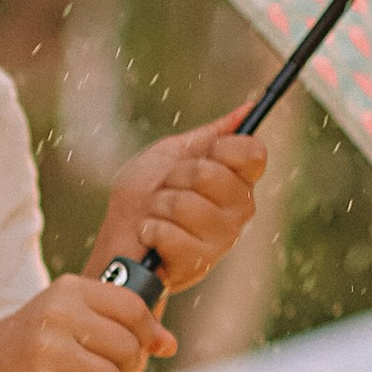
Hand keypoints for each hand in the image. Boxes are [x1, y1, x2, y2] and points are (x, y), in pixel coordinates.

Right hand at [0, 274, 170, 371]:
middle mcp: (58, 314)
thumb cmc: (33, 343)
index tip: (133, 345)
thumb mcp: (73, 320)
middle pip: (127, 347)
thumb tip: (169, 344)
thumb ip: (123, 326)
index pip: (133, 307)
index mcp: (69, 290)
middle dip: (119, 367)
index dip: (144, 332)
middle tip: (93, 369)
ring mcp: (46, 349)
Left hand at [96, 113, 268, 290]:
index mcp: (238, 181)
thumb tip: (247, 109)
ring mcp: (223, 238)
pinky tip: (151, 237)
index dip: (221, 148)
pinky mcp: (200, 262)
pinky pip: (170, 232)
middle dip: (175, 177)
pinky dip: (150, 230)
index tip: (200, 155)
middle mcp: (240, 210)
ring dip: (159, 205)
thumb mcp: (172, 155)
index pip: (254, 153)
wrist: (118, 239)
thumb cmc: (143, 197)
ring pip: (186, 203)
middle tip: (167, 189)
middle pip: (211, 173)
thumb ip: (211, 135)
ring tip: (156, 215)